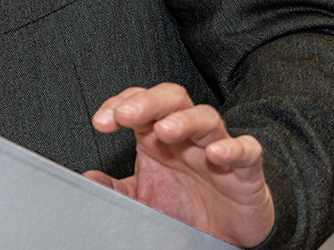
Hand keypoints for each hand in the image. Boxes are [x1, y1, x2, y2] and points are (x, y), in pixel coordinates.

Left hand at [84, 83, 275, 247]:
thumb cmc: (184, 207)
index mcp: (159, 136)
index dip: (120, 104)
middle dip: (148, 101)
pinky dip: (234, 148)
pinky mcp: (246, 170)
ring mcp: (218, 147)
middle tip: (126, 114)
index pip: (140, 103)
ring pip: (206, 118)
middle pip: (172, 99)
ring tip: (165, 129)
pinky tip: (216, 154)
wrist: (226, 234)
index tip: (101, 123)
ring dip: (185, 120)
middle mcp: (188, 136)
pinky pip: (246, 150)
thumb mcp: (143, 198)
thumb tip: (87, 178)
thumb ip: (115, 188)